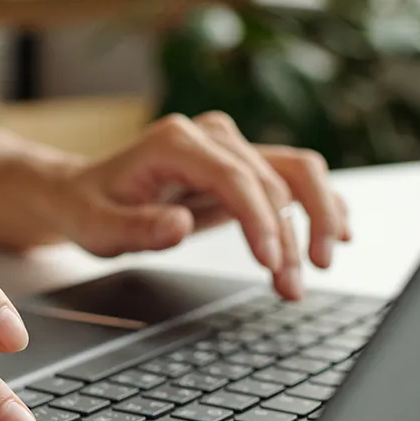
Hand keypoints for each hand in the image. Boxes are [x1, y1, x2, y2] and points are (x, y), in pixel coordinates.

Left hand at [50, 112, 351, 298]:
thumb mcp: (98, 227)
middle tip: (292, 285)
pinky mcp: (241, 165)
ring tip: (316, 269)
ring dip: (314, 221)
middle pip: (273, 178)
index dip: (260, 221)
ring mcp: (230, 146)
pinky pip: (292, 178)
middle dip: (290, 236)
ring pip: (295, 174)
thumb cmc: (90, 208)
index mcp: (175, 142)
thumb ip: (137, 228)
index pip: (235, 178)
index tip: (271, 263)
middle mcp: (210, 135)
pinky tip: (335, 235)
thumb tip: (179, 224)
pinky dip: (317, 205)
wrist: (84, 193)